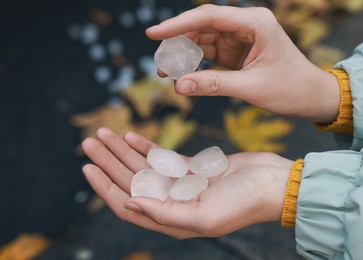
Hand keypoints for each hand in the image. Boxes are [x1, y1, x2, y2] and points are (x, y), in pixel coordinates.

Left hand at [82, 127, 292, 238]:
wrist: (273, 183)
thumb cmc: (245, 203)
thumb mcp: (204, 217)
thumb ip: (165, 214)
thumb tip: (129, 204)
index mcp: (172, 220)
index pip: (128, 204)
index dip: (105, 187)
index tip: (87, 167)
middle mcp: (172, 204)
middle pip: (131, 181)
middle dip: (108, 162)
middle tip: (90, 141)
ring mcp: (181, 185)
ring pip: (143, 166)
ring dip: (123, 150)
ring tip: (105, 133)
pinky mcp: (192, 169)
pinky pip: (162, 157)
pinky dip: (146, 147)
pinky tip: (132, 137)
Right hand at [147, 4, 339, 122]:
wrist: (310, 97)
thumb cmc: (290, 88)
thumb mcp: (251, 87)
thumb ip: (214, 85)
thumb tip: (178, 86)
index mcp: (254, 23)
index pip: (209, 16)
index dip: (178, 24)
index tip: (153, 34)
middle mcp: (246, 25)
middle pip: (202, 27)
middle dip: (178, 43)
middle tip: (159, 63)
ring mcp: (240, 38)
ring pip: (203, 40)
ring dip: (184, 55)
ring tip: (166, 72)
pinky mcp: (237, 52)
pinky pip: (210, 53)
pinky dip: (195, 63)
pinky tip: (183, 74)